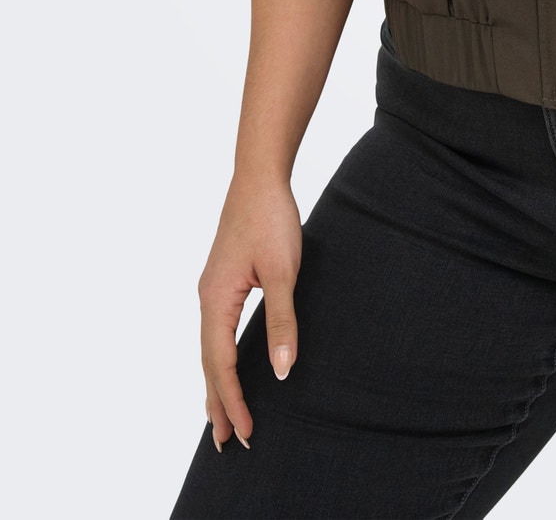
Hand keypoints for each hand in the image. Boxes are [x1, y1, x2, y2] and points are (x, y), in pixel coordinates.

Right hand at [197, 174, 301, 450]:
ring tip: (222, 417)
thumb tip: (283, 368)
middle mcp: (207, 299)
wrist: (258, 176)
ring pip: (210, 348)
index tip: (246, 432)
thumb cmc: (271, 219)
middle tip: (229, 443)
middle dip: (219, 403)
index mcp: (216, 300)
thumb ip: (282, 320)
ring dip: (217, 384)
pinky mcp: (221, 280)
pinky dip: (220, 358)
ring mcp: (211, 289)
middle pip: (208, 363)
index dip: (234, 400)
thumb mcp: (284, 271)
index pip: (221, 364)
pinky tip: (227, 366)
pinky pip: (215, 331)